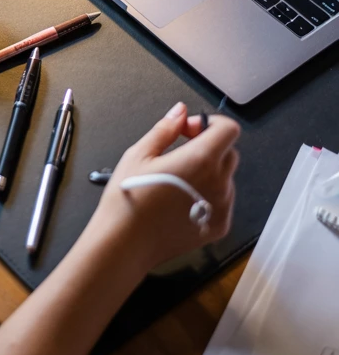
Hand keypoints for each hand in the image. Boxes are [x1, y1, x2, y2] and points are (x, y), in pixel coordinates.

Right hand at [86, 101, 238, 276]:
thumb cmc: (128, 197)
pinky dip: (208, 196)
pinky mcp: (219, 227)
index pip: (228, 130)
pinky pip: (222, 202)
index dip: (210, 124)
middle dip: (208, 147)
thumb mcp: (139, 155)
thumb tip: (180, 111)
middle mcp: (220, 183)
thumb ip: (165, 129)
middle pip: (228, 153)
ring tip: (177, 183)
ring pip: (226, 178)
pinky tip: (181, 203)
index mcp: (201, 159)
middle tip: (178, 154)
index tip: (186, 132)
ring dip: (209, 172)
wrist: (125, 243)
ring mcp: (222, 207)